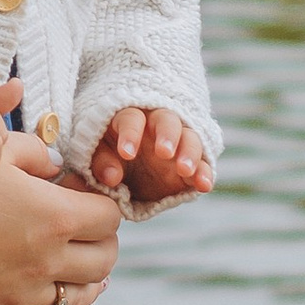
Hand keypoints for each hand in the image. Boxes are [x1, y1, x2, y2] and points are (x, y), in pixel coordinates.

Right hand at [0, 129, 120, 304]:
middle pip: (106, 256)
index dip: (102, 203)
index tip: (83, 198)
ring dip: (87, 273)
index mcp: (55, 215)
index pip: (110, 215)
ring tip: (73, 260)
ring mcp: (32, 288)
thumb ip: (32, 153)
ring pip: (87, 289)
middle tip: (83, 228)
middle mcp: (51, 256)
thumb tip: (54, 164)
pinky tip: (52, 285)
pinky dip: (60, 298)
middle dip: (101, 239)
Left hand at [86, 107, 213, 206]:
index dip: (130, 134)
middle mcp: (158, 125)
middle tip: (164, 153)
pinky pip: (203, 163)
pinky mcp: (192, 161)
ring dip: (190, 152)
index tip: (126, 154)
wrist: (130, 167)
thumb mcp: (100, 156)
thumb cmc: (110, 155)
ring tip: (185, 170)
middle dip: (167, 135)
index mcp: (131, 118)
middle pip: (168, 121)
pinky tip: (203, 185)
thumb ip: (102, 163)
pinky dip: (204, 173)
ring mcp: (179, 142)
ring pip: (190, 138)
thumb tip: (111, 177)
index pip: (132, 118)